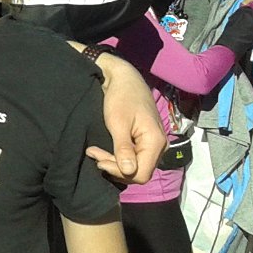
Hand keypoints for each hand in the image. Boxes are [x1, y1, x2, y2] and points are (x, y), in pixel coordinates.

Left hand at [85, 51, 162, 184]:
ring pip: (135, 166)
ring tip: (94, 152)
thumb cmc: (120, 97)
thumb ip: (123, 148)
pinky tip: (103, 150)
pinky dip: (118, 157)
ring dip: (114, 162)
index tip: (99, 160)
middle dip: (114, 167)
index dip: (119, 172)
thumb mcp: (117, 123)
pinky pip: (135, 157)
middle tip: (93, 153)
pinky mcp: (145, 141)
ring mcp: (154, 144)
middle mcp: (159, 146)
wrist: (124, 79)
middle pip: (139, 172)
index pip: (141, 174)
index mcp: (155, 142)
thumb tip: (129, 172)